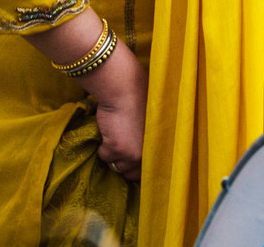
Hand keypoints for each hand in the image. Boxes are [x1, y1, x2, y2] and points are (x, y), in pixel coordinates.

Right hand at [84, 41, 146, 180]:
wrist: (126, 90)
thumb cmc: (139, 102)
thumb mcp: (150, 127)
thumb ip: (148, 143)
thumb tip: (138, 156)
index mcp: (161, 147)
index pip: (150, 172)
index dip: (138, 168)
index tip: (131, 162)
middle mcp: (149, 153)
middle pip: (131, 174)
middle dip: (124, 163)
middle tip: (120, 146)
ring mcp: (133, 154)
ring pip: (116, 166)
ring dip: (113, 155)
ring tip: (116, 135)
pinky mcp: (118, 149)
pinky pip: (104, 156)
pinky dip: (102, 147)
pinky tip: (109, 131)